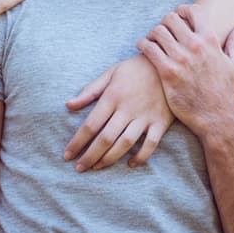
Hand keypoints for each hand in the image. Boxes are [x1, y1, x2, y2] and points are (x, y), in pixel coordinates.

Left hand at [63, 55, 173, 170]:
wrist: (167, 64)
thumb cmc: (135, 69)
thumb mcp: (111, 73)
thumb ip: (90, 91)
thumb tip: (68, 105)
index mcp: (112, 96)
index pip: (90, 124)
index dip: (77, 142)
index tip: (67, 155)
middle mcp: (127, 108)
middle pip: (105, 138)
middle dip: (90, 156)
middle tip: (79, 168)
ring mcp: (145, 116)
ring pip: (125, 144)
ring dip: (109, 159)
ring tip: (97, 168)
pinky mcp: (160, 122)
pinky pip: (151, 144)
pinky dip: (141, 157)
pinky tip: (130, 163)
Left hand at [137, 4, 233, 138]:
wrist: (217, 118)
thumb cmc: (226, 92)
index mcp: (211, 40)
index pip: (193, 10)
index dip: (183, 10)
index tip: (178, 16)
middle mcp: (195, 46)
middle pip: (171, 18)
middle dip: (165, 22)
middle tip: (163, 30)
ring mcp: (180, 59)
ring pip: (157, 31)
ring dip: (152, 33)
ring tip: (152, 40)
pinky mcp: (167, 72)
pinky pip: (149, 49)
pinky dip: (143, 44)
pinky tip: (143, 48)